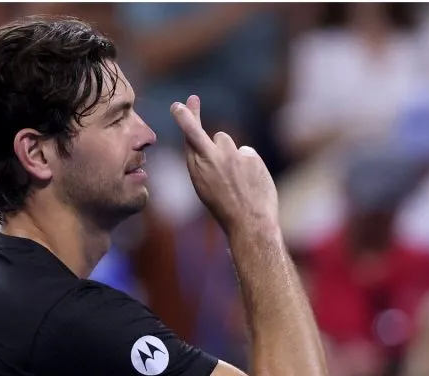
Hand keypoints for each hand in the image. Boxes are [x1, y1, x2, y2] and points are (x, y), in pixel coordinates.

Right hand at [171, 95, 278, 234]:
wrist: (250, 222)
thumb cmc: (226, 208)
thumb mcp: (206, 188)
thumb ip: (205, 163)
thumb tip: (218, 139)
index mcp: (196, 170)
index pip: (188, 139)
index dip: (185, 119)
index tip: (179, 106)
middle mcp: (210, 159)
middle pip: (197, 132)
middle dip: (190, 116)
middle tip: (190, 99)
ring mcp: (230, 155)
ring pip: (225, 140)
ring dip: (228, 152)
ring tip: (235, 177)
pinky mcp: (249, 156)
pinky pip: (246, 153)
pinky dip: (247, 164)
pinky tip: (250, 181)